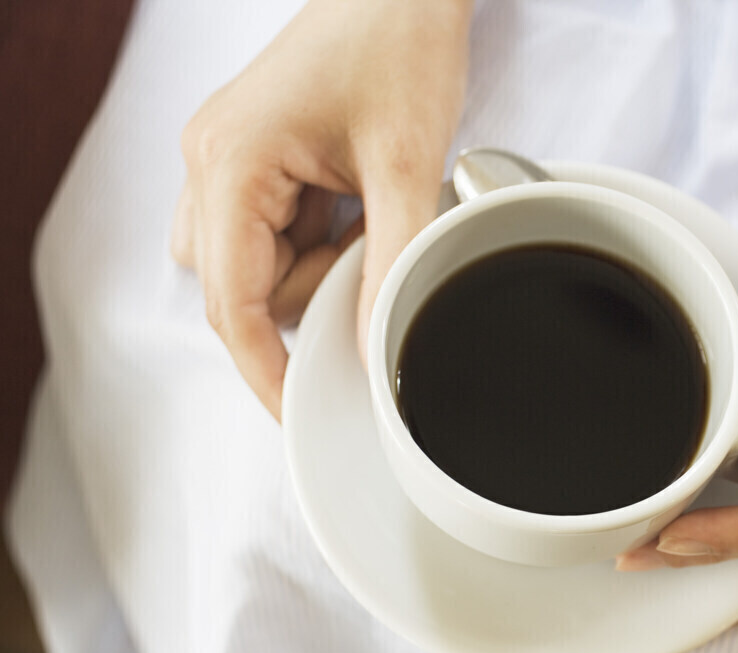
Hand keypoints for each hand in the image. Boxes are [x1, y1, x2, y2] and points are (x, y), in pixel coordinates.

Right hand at [171, 0, 471, 418]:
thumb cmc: (395, 40)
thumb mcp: (408, 163)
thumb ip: (393, 262)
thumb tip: (376, 345)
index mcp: (230, 162)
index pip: (231, 304)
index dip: (265, 370)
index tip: (299, 411)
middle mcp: (212, 163)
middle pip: (243, 290)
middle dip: (313, 292)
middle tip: (371, 250)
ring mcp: (229, 160)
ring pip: (258, 267)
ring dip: (319, 264)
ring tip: (369, 209)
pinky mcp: (256, 161)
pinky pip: (275, 235)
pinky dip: (321, 240)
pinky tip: (357, 202)